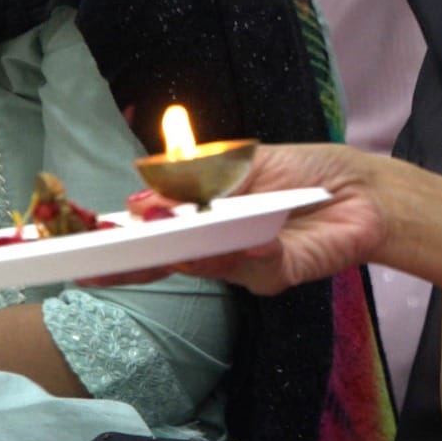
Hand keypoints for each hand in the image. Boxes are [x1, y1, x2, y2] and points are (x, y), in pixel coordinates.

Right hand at [110, 143, 388, 292]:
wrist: (361, 188)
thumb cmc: (302, 171)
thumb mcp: (243, 164)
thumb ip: (196, 181)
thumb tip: (143, 201)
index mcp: (202, 217)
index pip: (151, 234)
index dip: (117, 245)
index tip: (80, 249)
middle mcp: (215, 247)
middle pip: (166, 261)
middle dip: (133, 261)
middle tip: (100, 262)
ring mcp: (243, 266)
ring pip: (206, 264)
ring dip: (191, 250)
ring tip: (171, 237)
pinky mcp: (276, 276)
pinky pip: (255, 267)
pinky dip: (250, 251)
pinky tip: (251, 241)